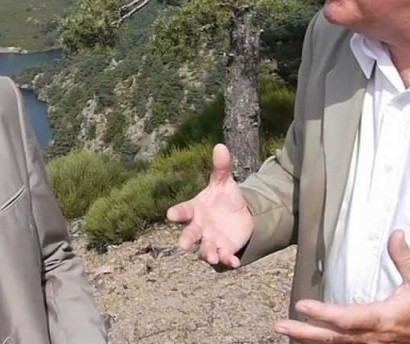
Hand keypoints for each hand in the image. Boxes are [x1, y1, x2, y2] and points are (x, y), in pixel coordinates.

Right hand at [166, 143, 253, 267]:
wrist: (238, 216)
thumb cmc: (223, 198)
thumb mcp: (223, 182)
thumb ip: (221, 167)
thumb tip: (220, 145)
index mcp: (195, 209)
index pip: (183, 210)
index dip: (176, 213)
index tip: (170, 214)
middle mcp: (199, 227)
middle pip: (189, 234)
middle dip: (186, 240)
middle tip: (182, 245)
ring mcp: (211, 240)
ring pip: (205, 249)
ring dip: (208, 253)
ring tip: (212, 256)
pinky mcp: (225, 250)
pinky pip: (225, 257)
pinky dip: (228, 260)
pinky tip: (235, 262)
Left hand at [275, 230, 409, 342]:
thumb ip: (406, 258)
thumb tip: (395, 233)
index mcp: (382, 318)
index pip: (346, 318)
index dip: (323, 314)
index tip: (302, 305)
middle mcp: (373, 337)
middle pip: (334, 337)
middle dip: (305, 332)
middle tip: (281, 325)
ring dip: (311, 340)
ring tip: (288, 332)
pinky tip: (310, 340)